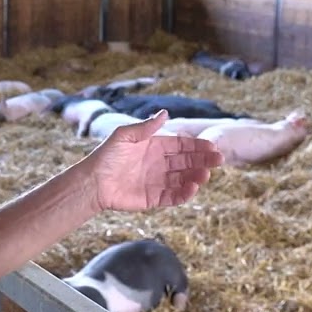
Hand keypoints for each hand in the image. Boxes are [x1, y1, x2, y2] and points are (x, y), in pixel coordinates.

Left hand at [85, 110, 222, 211]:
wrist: (93, 182)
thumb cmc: (106, 156)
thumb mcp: (125, 136)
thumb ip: (146, 127)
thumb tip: (165, 113)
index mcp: (154, 147)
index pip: (181, 146)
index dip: (197, 146)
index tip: (212, 146)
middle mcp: (159, 164)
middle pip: (186, 162)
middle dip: (203, 161)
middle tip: (219, 160)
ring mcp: (157, 182)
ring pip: (183, 179)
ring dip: (196, 177)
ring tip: (205, 175)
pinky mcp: (153, 198)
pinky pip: (173, 197)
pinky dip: (184, 194)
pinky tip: (193, 189)